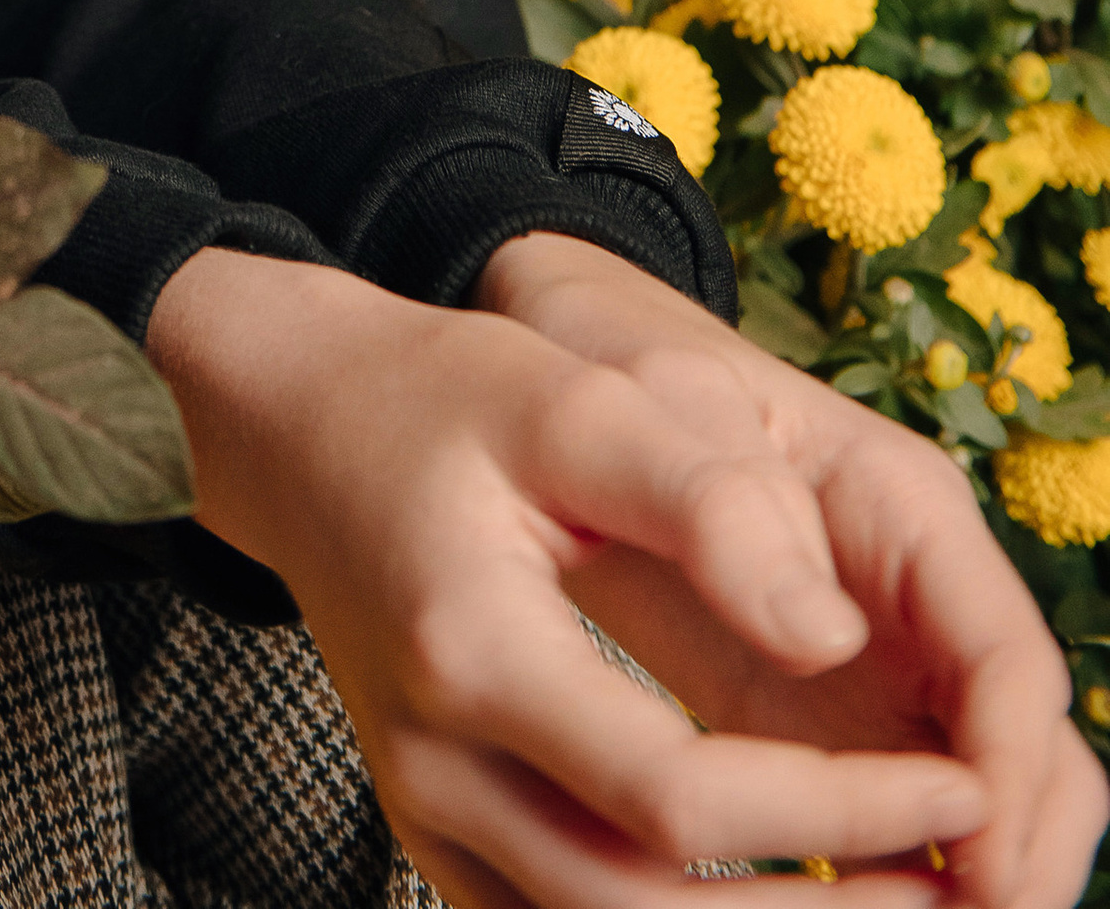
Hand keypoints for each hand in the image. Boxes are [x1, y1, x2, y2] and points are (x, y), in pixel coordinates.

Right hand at [143, 235, 1103, 908]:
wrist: (303, 429)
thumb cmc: (447, 401)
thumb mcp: (577, 399)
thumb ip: (709, 502)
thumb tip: (833, 635)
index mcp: (467, 649)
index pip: (673, 798)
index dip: (830, 815)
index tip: (955, 782)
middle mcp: (431, 762)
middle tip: (954, 881)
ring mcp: (424, 815)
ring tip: (899, 900)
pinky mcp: (438, 836)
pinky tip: (782, 899)